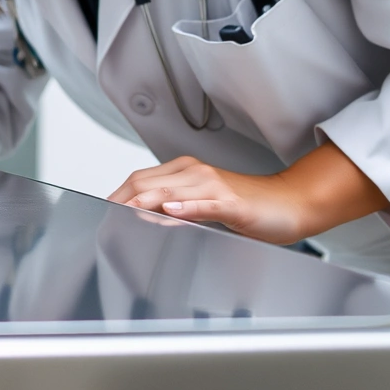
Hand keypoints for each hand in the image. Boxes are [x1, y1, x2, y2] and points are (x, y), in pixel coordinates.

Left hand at [107, 144, 389, 245]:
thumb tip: (143, 217)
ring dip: (146, 202)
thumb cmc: (247, 205)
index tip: (100, 211)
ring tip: (125, 214)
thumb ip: (173, 208)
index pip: (139, 179)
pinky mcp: (232, 203)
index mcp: (185, 172)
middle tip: (103, 218)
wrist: (289, 203)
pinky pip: (206, 202)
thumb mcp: (202, 206)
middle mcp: (195, 173)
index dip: (117, 194)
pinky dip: (187, 206)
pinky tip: (172, 211)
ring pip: (171, 190)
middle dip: (122, 200)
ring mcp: (214, 187)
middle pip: (147, 182)